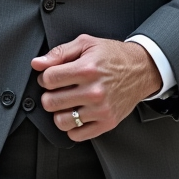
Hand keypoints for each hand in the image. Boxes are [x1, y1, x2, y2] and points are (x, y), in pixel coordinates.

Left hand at [32, 34, 161, 141]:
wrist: (141, 69)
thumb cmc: (113, 56)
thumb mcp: (86, 44)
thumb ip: (59, 52)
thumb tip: (37, 64)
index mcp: (87, 69)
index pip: (49, 79)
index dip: (45, 77)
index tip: (51, 77)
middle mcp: (94, 91)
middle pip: (51, 102)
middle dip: (49, 95)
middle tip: (58, 90)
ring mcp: (101, 109)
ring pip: (61, 121)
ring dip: (59, 112)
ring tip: (67, 103)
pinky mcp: (107, 123)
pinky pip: (77, 134)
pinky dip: (72, 126)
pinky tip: (77, 113)